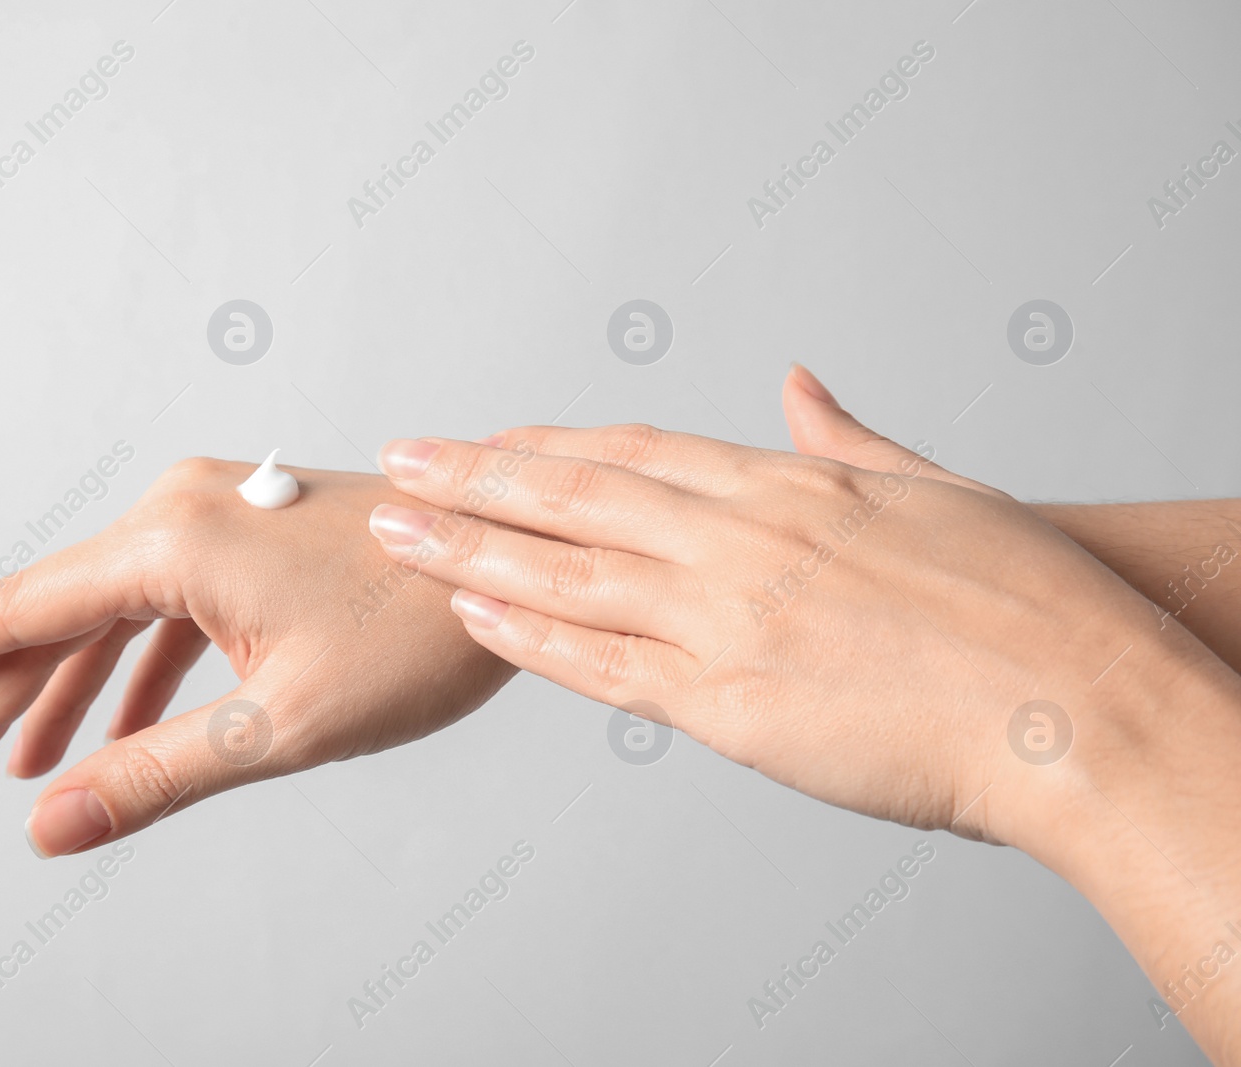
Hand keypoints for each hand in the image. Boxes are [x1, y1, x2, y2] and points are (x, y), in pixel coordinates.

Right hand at [0, 459, 514, 856]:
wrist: (511, 559)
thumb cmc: (414, 632)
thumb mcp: (280, 724)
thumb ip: (156, 775)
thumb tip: (51, 827)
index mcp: (177, 539)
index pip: (28, 604)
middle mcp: (186, 507)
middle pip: (63, 610)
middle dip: (2, 692)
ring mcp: (223, 513)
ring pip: (116, 608)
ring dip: (71, 684)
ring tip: (28, 764)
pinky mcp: (255, 532)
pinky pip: (170, 604)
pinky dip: (139, 665)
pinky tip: (122, 725)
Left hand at [366, 387, 1212, 853]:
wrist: (1076, 705)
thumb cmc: (1025, 601)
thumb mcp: (935, 488)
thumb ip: (846, 436)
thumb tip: (797, 381)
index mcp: (788, 487)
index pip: (633, 452)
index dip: (547, 444)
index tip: (486, 440)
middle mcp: (741, 541)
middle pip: (574, 497)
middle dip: (473, 479)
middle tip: (397, 464)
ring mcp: (728, 621)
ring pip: (567, 575)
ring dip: (470, 550)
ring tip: (396, 533)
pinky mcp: (730, 707)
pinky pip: (605, 666)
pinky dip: (531, 640)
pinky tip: (474, 618)